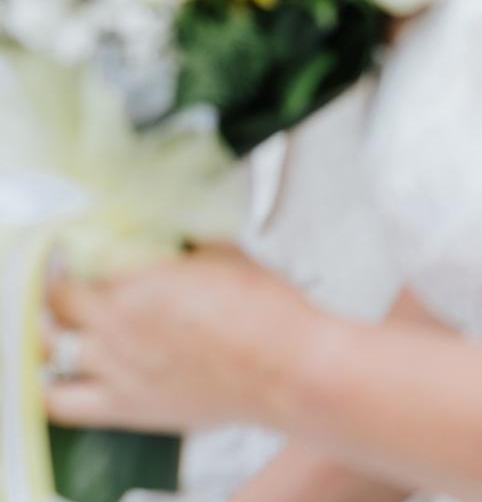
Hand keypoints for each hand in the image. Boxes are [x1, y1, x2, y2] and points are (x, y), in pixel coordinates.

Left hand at [43, 246, 319, 434]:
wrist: (284, 368)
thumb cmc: (265, 313)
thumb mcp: (227, 253)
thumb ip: (188, 236)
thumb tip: (172, 223)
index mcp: (142, 282)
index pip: (83, 260)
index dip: (77, 250)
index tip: (81, 244)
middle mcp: (118, 326)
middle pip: (56, 302)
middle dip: (59, 285)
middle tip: (70, 276)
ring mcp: (115, 370)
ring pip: (48, 347)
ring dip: (50, 329)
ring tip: (63, 318)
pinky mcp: (123, 407)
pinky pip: (59, 401)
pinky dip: (49, 384)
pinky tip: (61, 370)